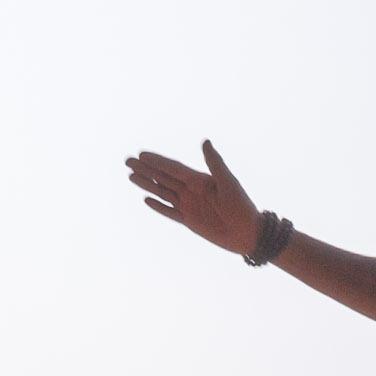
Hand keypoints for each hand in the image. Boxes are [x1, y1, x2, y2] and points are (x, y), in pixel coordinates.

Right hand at [125, 141, 259, 254]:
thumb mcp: (228, 183)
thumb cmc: (242, 206)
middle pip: (163, 178)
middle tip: (128, 161)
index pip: (173, 168)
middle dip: (145, 169)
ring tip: (130, 176)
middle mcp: (191, 191)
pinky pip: (169, 212)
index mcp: (199, 180)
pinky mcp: (189, 221)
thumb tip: (205, 142)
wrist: (247, 233)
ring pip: (162, 193)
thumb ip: (214, 163)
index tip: (141, 154)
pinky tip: (146, 199)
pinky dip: (158, 206)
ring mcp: (189, 206)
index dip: (156, 161)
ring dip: (147, 184)